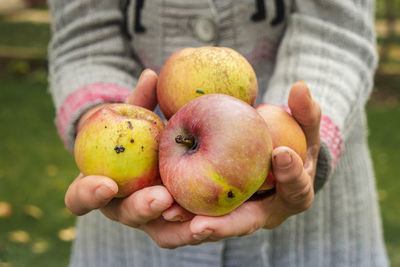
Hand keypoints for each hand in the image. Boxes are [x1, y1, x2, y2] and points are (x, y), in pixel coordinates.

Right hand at [66, 69, 197, 247]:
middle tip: (161, 197)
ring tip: (196, 220)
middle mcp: (121, 207)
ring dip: (175, 227)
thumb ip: (140, 102)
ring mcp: (149, 219)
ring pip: (159, 232)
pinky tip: (215, 217)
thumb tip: (152, 74)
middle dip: (141, 209)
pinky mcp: (174, 223)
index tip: (106, 183)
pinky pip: (185, 229)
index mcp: (99, 186)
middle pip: (125, 216)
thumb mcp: (136, 119)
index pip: (81, 198)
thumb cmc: (136, 136)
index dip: (88, 195)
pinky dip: (198, 226)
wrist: (152, 159)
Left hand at [161, 81, 320, 241]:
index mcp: (295, 194)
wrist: (280, 161)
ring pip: (217, 225)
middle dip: (225, 226)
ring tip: (170, 215)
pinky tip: (163, 204)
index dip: (291, 174)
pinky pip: (201, 213)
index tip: (280, 153)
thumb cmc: (294, 142)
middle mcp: (267, 212)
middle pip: (246, 223)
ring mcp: (242, 214)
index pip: (297, 189)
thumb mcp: (305, 127)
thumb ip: (306, 111)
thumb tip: (300, 86)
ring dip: (192, 224)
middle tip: (200, 225)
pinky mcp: (222, 210)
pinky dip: (183, 211)